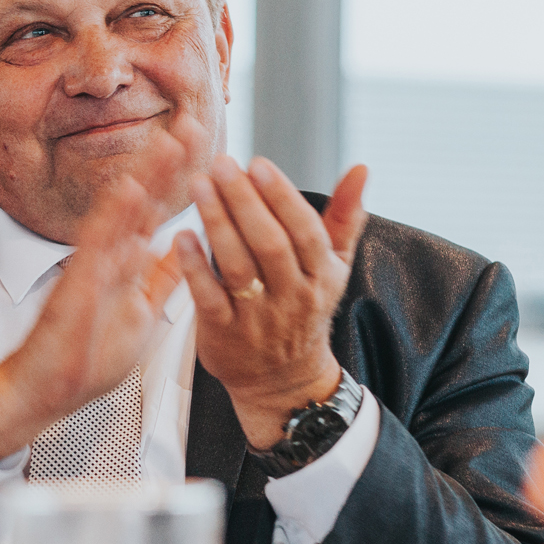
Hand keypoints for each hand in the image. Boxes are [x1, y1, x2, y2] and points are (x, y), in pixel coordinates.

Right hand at [0, 153, 189, 464]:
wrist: (44, 389)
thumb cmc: (86, 359)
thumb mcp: (141, 315)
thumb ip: (161, 280)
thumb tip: (186, 249)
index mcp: (128, 264)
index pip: (159, 212)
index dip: (182, 180)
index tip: (205, 147)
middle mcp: (111, 257)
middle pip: (145, 200)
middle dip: (171, 163)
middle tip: (195, 124)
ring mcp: (92, 267)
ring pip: (123, 212)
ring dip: (148, 176)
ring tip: (172, 142)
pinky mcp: (76, 285)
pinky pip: (96, 245)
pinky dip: (113, 217)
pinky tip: (129, 188)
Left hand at [173, 156, 367, 446]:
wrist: (283, 380)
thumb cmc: (303, 309)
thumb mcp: (332, 267)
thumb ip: (343, 217)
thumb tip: (362, 168)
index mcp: (322, 275)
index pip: (304, 230)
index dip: (281, 196)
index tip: (257, 163)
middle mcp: (293, 297)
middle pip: (269, 243)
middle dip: (244, 200)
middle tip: (221, 164)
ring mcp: (258, 318)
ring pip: (238, 265)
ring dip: (217, 222)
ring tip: (198, 185)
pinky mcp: (223, 333)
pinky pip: (209, 296)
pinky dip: (194, 266)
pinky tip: (181, 235)